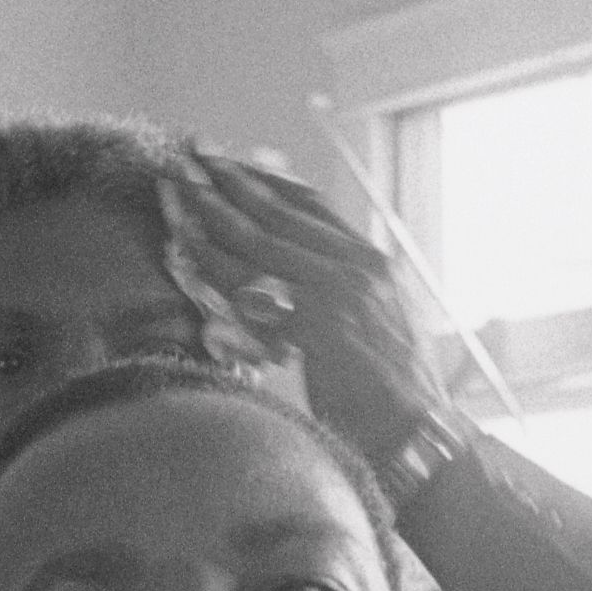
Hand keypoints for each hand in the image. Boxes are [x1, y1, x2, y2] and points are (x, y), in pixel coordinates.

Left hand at [162, 149, 459, 464]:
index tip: (230, 161)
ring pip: (262, 240)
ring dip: (213, 212)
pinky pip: (254, 287)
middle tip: (190, 155)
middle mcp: (359, 267)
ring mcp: (342, 292)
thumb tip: (288, 293)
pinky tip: (186, 251)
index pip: (311, 206)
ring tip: (177, 190)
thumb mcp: (367, 332)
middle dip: (231, 180)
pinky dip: (216, 266)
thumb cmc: (385, 398)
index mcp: (371, 263)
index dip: (266, 181)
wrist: (414, 435)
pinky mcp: (322, 323)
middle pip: (282, 212)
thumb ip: (334, 301)